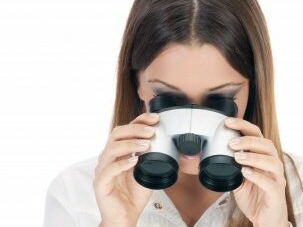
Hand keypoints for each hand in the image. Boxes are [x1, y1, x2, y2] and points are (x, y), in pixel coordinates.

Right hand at [93, 112, 159, 226]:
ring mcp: (102, 170)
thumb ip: (153, 157)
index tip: (155, 118)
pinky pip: (108, 170)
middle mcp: (108, 158)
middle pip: (116, 134)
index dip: (139, 121)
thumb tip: (168, 143)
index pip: (126, 129)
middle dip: (135, 129)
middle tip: (151, 131)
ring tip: (146, 145)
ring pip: (111, 149)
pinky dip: (122, 163)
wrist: (124, 217)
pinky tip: (134, 161)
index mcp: (118, 152)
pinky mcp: (100, 184)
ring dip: (130, 144)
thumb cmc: (133, 195)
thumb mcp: (147, 171)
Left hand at [224, 117, 288, 226]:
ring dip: (253, 156)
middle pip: (266, 144)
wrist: (265, 219)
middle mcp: (272, 164)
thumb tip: (214, 153)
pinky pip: (270, 182)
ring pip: (271, 161)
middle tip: (231, 143)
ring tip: (237, 157)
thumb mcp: (238, 178)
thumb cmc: (254, 196)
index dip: (243, 125)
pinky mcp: (276, 193)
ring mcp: (277, 178)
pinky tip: (245, 172)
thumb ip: (232, 165)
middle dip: (248, 140)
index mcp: (263, 157)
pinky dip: (257, 175)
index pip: (257, 135)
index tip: (228, 122)